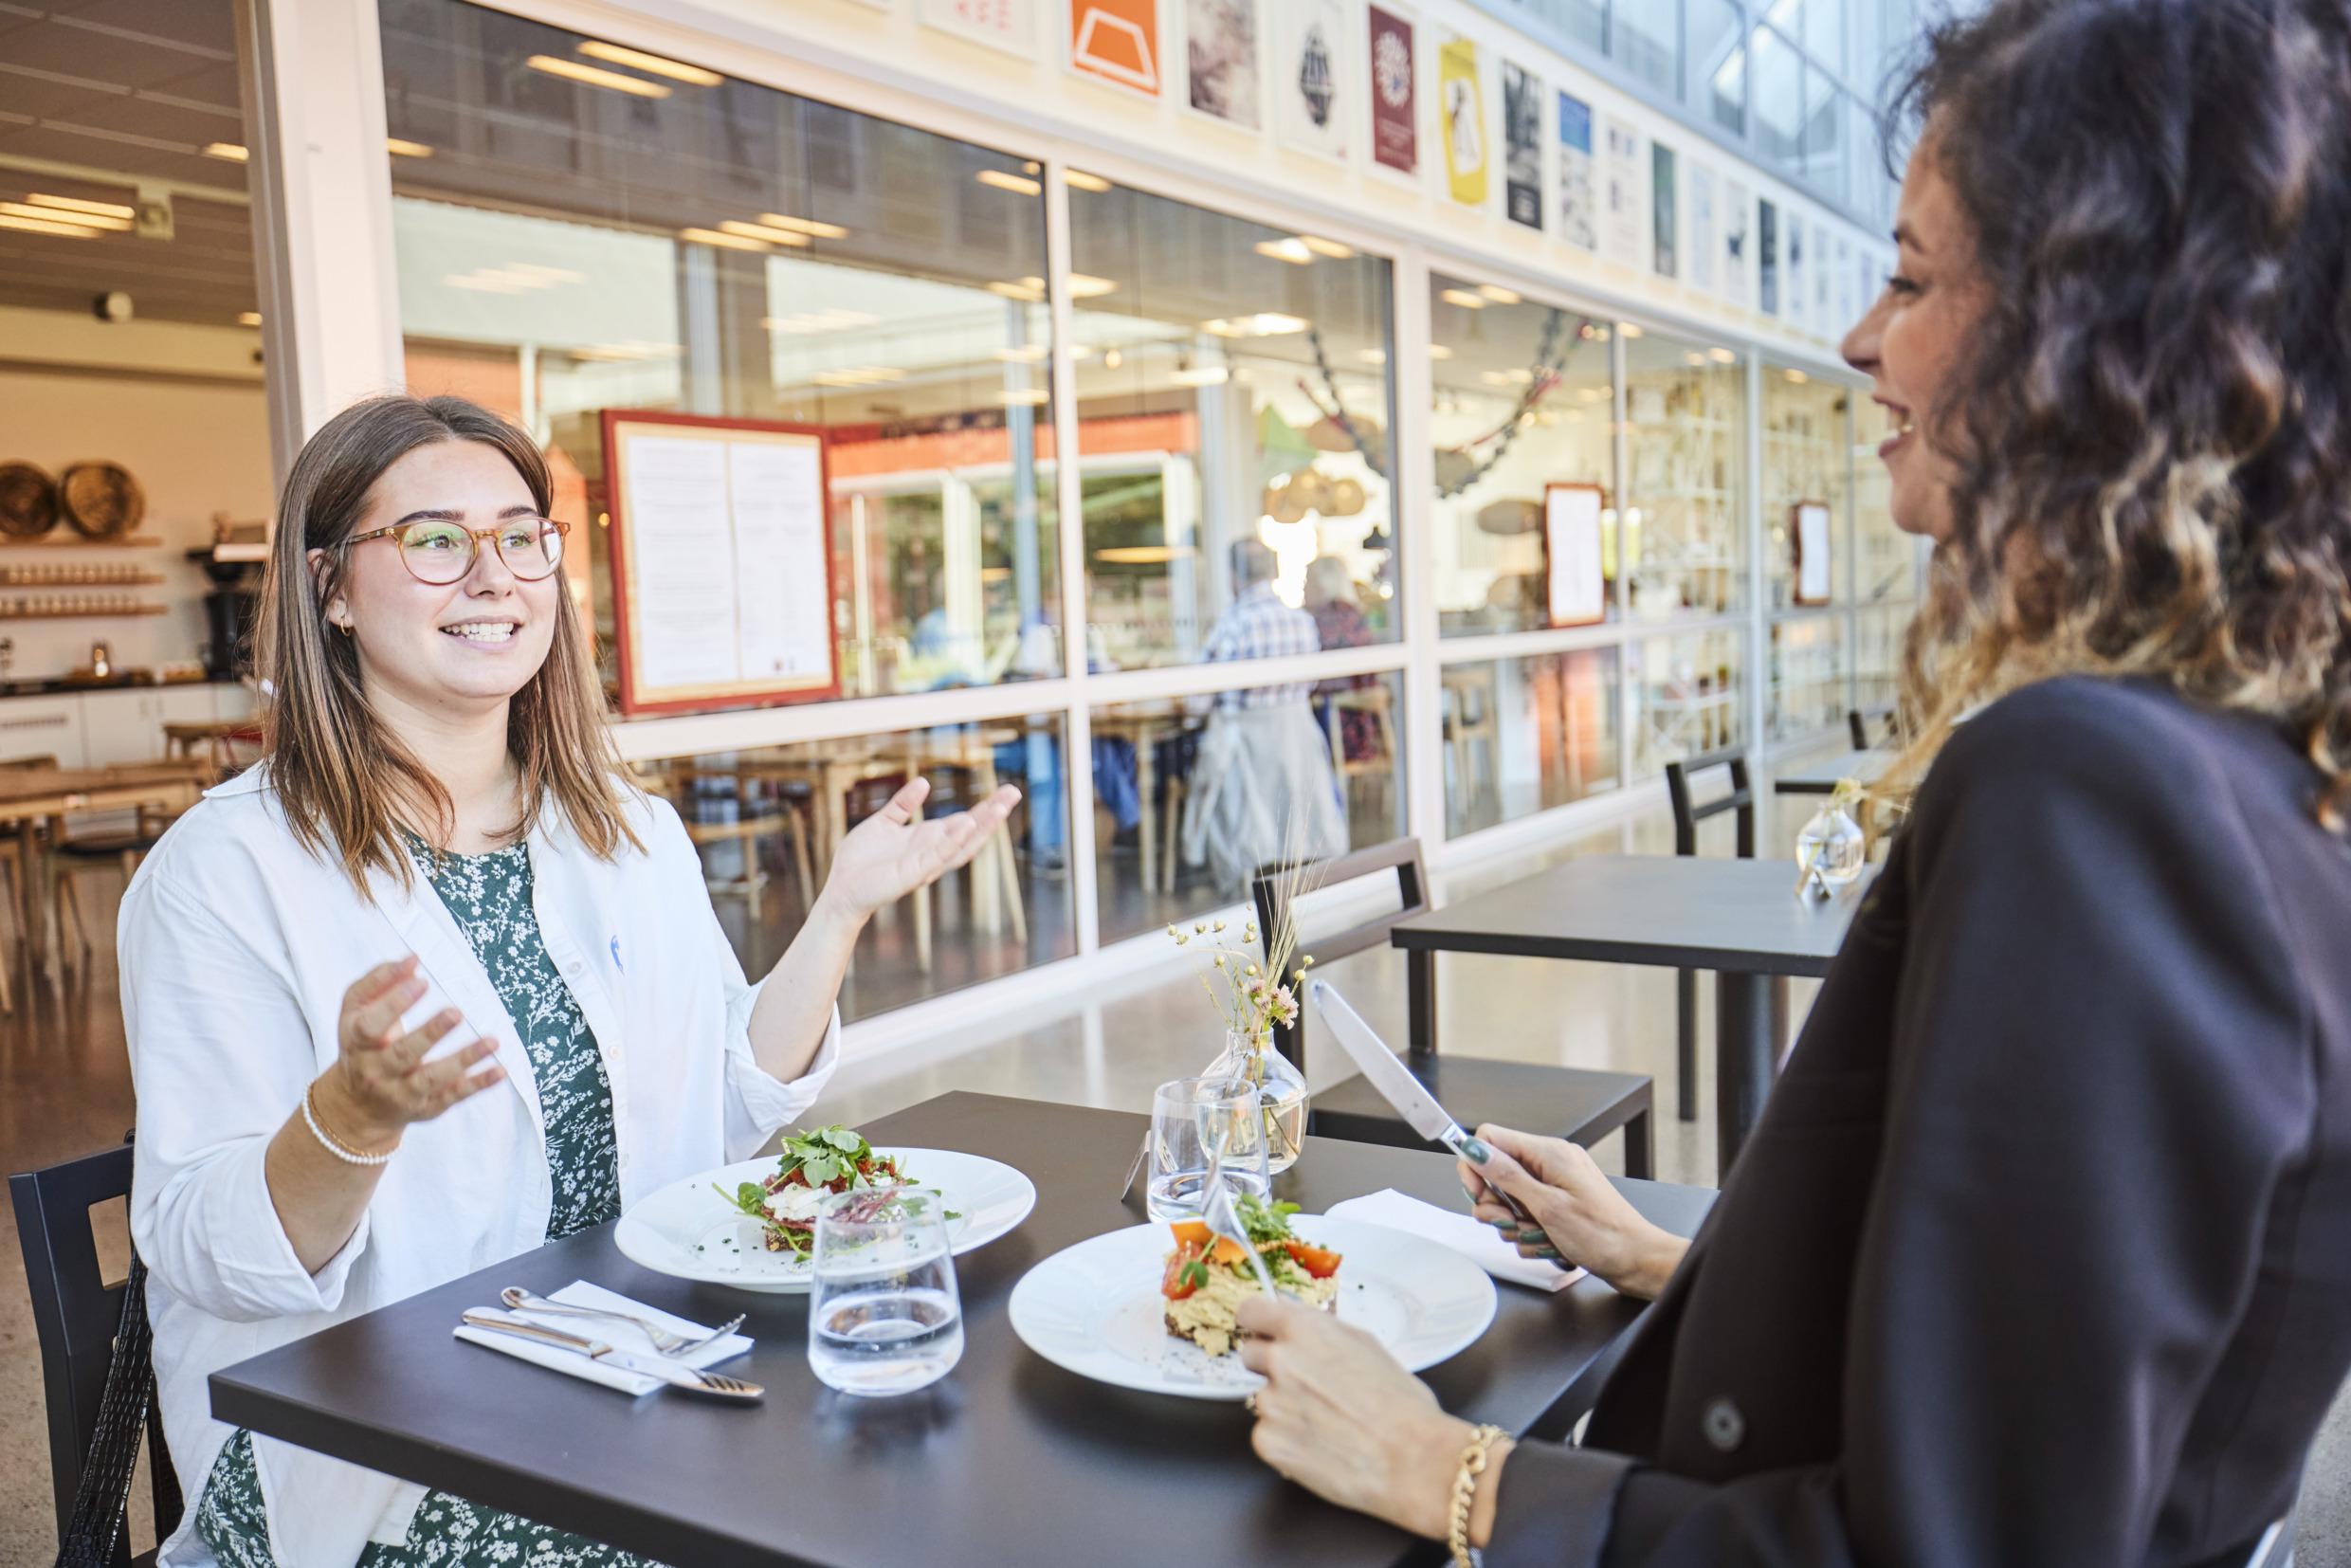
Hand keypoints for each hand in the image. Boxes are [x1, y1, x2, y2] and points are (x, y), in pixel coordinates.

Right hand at [313, 956, 503, 1150]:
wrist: (358, 1105)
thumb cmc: (364, 1044)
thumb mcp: (356, 1012)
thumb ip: (378, 982)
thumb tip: (411, 960)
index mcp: (357, 1043)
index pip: (371, 1026)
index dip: (394, 1004)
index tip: (422, 981)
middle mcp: (376, 1071)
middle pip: (402, 1054)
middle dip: (429, 1034)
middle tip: (456, 1012)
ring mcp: (401, 1092)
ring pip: (432, 1078)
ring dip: (463, 1060)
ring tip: (492, 1041)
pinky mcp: (427, 1107)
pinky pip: (454, 1096)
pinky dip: (478, 1083)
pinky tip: (500, 1070)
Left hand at [819, 776, 1019, 921]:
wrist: (841, 889)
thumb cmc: (860, 860)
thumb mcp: (883, 822)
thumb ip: (903, 804)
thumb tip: (924, 782)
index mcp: (927, 839)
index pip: (964, 821)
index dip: (985, 808)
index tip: (1007, 791)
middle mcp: (932, 852)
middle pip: (971, 832)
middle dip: (993, 814)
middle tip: (1014, 793)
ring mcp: (925, 864)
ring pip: (961, 845)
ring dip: (981, 827)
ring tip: (1000, 807)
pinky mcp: (912, 874)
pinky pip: (937, 856)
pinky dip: (953, 841)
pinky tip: (966, 825)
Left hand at [1235, 1296, 1485, 1540]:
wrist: (1411, 1460)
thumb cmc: (1400, 1404)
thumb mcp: (1366, 1345)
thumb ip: (1321, 1330)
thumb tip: (1296, 1320)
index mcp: (1303, 1330)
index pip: (1250, 1312)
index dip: (1258, 1324)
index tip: (1263, 1333)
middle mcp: (1280, 1361)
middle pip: (1250, 1354)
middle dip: (1270, 1366)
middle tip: (1305, 1385)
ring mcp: (1270, 1403)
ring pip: (1262, 1398)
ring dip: (1283, 1407)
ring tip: (1325, 1422)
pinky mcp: (1268, 1443)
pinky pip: (1266, 1434)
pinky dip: (1285, 1440)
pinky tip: (1319, 1445)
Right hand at [1459, 1124, 1686, 1298]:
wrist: (1635, 1259)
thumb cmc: (1603, 1234)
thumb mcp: (1548, 1206)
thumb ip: (1507, 1177)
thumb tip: (1475, 1150)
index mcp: (1548, 1153)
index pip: (1490, 1138)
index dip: (1474, 1164)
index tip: (1476, 1193)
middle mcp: (1549, 1163)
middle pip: (1495, 1174)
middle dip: (1496, 1204)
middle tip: (1513, 1221)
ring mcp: (1553, 1185)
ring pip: (1506, 1201)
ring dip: (1515, 1224)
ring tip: (1540, 1235)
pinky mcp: (1556, 1205)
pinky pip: (1524, 1217)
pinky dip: (1530, 1234)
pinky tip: (1549, 1242)